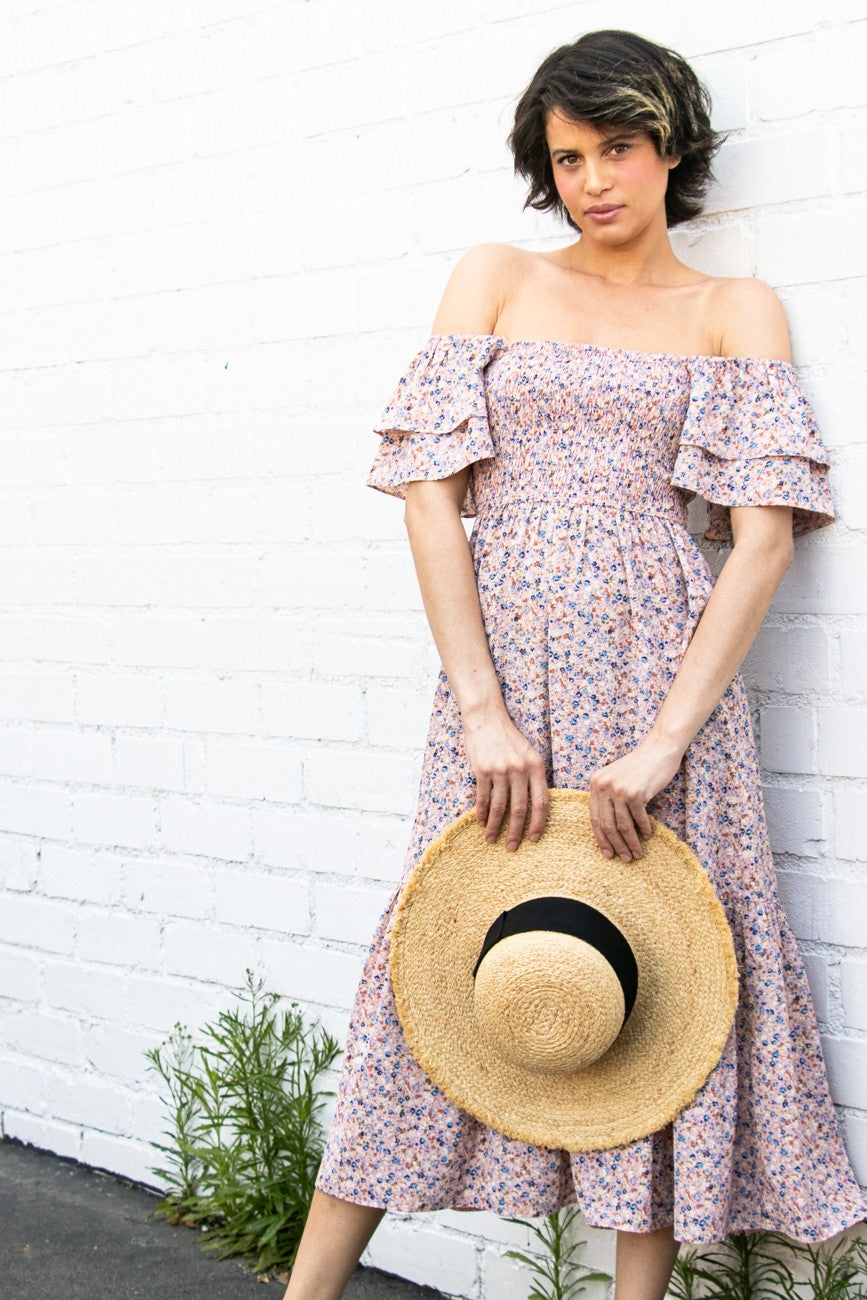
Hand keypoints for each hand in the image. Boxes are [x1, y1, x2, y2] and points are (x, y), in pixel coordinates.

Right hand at [461, 703, 548, 851]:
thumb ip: (534, 776)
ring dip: (495, 827)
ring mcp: (500, 770)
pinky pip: (482, 798)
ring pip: (499, 807)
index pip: (541, 801)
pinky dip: (481, 814)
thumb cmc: (509, 738)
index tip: (533, 839)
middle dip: (515, 832)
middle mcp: (519, 770)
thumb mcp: (529, 753)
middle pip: (519, 809)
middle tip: (512, 848)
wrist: (486, 718)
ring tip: (492, 840)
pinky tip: (481, 823)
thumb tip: (536, 805)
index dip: (538, 823)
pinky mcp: (482, 770)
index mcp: (536, 766)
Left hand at [588, 734, 684, 862]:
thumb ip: (609, 798)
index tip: (607, 853)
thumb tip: (609, 833)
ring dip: (631, 843)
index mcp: (595, 783)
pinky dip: (643, 830)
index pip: (594, 817)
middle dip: (616, 845)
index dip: (601, 838)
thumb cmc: (639, 767)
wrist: (659, 750)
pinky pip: (638, 819)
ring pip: (622, 826)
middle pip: (606, 825)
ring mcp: (619, 789)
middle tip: (625, 859)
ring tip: (638, 854)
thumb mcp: (616, 778)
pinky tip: (647, 835)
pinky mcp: (636, 792)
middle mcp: (603, 785)